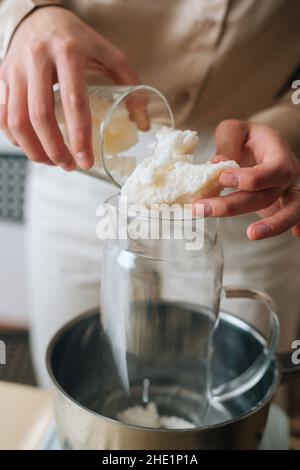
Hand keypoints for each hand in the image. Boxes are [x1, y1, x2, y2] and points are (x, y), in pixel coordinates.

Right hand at [0, 7, 145, 169]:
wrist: (39, 17)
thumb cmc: (76, 39)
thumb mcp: (106, 52)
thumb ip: (128, 81)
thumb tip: (142, 120)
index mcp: (69, 53)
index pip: (74, 102)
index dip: (80, 137)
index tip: (86, 162)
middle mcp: (37, 59)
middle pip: (40, 116)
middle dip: (55, 150)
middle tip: (70, 166)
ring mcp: (15, 69)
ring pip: (17, 120)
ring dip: (35, 150)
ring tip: (54, 162)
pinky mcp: (2, 77)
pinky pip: (2, 116)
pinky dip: (16, 139)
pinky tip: (33, 148)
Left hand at [193, 120, 299, 239]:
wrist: (262, 145)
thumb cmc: (246, 138)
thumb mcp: (234, 130)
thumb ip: (227, 143)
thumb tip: (218, 164)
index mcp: (277, 153)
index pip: (272, 169)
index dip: (249, 178)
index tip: (222, 178)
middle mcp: (287, 174)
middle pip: (268, 194)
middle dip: (234, 205)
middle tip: (202, 209)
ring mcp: (287, 191)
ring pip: (290, 210)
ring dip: (273, 225)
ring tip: (251, 234)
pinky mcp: (282, 205)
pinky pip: (297, 216)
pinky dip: (299, 225)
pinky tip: (296, 235)